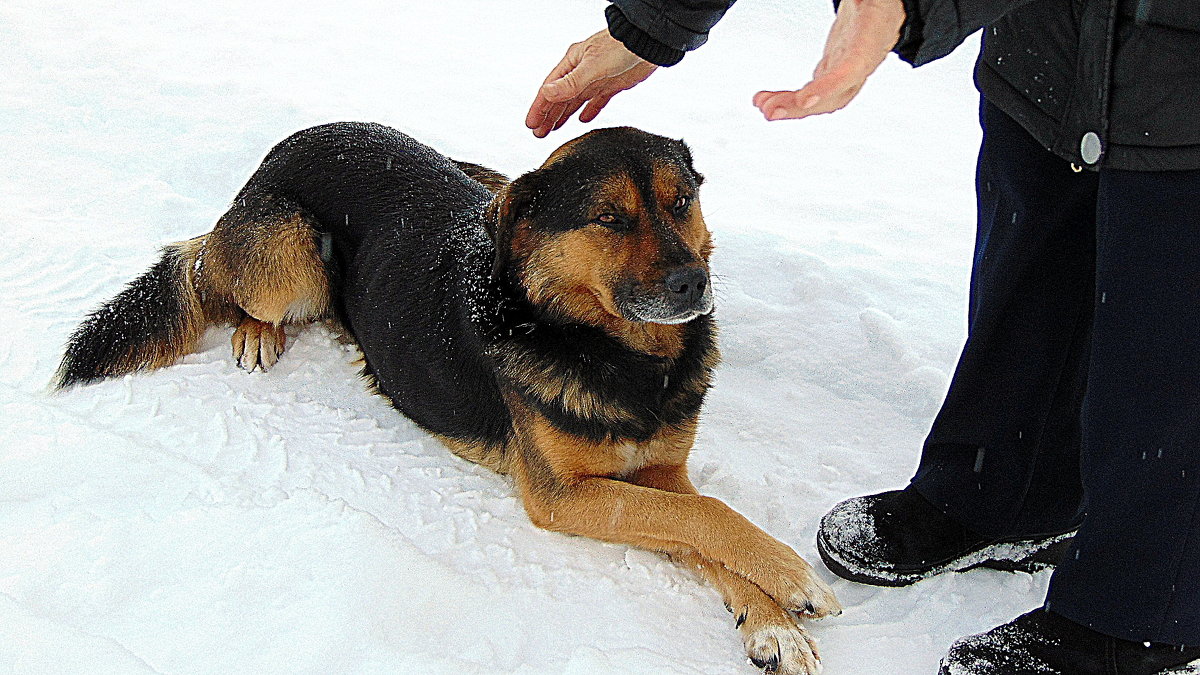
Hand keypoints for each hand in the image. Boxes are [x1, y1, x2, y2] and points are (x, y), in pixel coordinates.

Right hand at [525, 30, 657, 137]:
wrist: (648, 42)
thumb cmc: (621, 45)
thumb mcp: (592, 66)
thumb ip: (570, 83)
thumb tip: (547, 93)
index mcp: (573, 63)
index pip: (550, 90)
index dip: (540, 108)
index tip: (532, 124)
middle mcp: (582, 71)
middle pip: (560, 98)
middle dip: (548, 116)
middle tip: (539, 133)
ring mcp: (597, 78)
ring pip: (575, 101)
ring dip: (564, 115)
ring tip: (553, 129)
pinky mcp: (612, 84)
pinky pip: (596, 101)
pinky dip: (589, 111)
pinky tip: (584, 120)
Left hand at [753, 0, 905, 120]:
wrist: (884, 9)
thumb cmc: (876, 3)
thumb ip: (860, 1)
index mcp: (870, 42)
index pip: (850, 71)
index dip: (828, 87)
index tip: (805, 100)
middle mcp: (860, 65)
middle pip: (832, 97)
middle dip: (800, 108)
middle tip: (771, 111)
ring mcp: (846, 73)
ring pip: (820, 100)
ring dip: (790, 108)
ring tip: (763, 106)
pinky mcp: (832, 73)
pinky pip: (811, 93)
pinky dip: (789, 99)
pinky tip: (768, 100)